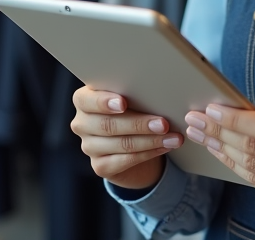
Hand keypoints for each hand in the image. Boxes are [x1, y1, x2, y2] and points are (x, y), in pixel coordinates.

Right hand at [70, 86, 184, 189]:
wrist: (133, 143)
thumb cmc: (133, 110)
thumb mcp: (131, 98)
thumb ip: (134, 92)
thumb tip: (158, 89)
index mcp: (84, 100)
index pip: (86, 100)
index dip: (104, 102)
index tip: (123, 103)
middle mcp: (82, 123)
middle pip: (108, 124)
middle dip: (139, 124)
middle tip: (163, 124)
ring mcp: (88, 147)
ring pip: (121, 144)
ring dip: (150, 141)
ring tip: (172, 138)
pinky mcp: (100, 166)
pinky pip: (125, 161)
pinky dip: (148, 153)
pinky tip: (164, 147)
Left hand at [185, 100, 254, 224]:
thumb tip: (253, 114)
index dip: (234, 120)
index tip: (210, 109)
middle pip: (254, 149)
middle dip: (218, 134)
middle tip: (194, 122)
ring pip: (254, 170)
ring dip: (223, 153)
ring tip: (203, 139)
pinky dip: (242, 171)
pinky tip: (226, 158)